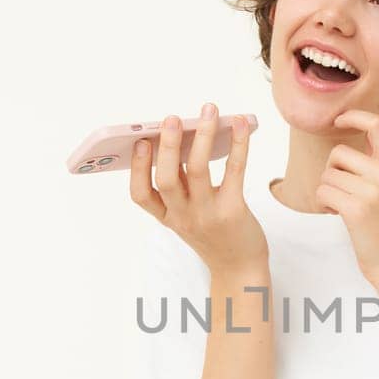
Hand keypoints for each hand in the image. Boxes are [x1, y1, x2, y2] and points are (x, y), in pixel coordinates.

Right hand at [131, 103, 267, 274]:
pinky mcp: (233, 211)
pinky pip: (233, 171)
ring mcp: (207, 215)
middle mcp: (183, 217)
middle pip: (166, 178)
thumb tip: (185, 137)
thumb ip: (182, 184)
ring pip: (197, 169)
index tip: (140, 142)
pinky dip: (237, 144)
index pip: (140, 195)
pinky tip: (238, 124)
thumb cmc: (214, 234)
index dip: (137, 168)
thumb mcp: (189, 215)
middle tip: (170, 118)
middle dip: (166, 145)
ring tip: (207, 111)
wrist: (240, 268)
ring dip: (202, 135)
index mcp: (167, 217)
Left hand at [317, 109, 378, 289]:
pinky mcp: (357, 209)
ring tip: (341, 208)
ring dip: (326, 192)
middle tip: (341, 193)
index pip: (377, 125)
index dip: (354, 116)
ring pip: (327, 175)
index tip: (338, 120)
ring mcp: (373, 191)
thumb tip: (344, 151)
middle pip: (338, 153)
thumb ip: (375, 168)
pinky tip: (336, 215)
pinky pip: (323, 192)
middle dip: (331, 172)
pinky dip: (323, 204)